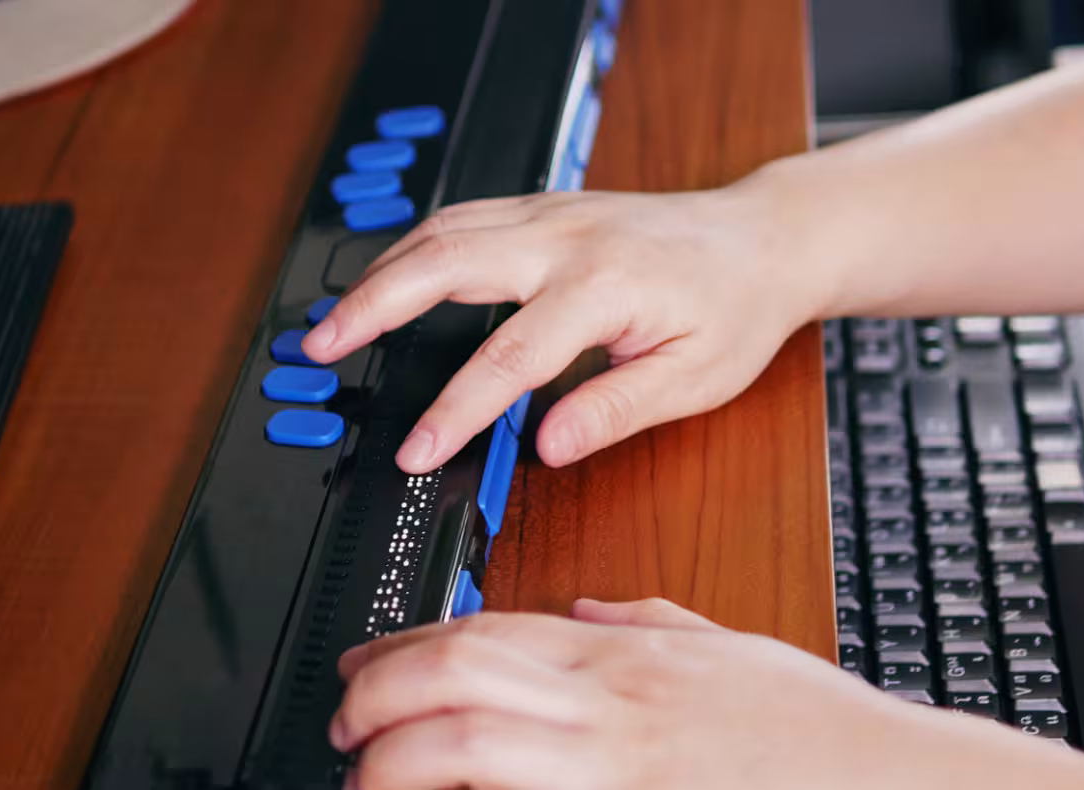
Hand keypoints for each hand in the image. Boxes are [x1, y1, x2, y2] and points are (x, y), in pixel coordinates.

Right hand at [299, 186, 831, 472]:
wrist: (762, 239)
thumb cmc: (734, 309)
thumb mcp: (694, 379)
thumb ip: (615, 410)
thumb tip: (548, 447)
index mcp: (604, 286)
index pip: (508, 356)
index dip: (454, 410)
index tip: (415, 449)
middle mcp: (567, 238)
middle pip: (446, 263)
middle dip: (374, 307)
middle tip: (321, 349)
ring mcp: (551, 213)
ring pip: (443, 230)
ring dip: (380, 272)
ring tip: (334, 320)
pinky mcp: (544, 207)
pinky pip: (462, 218)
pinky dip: (412, 247)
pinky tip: (387, 278)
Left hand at [331, 598, 1083, 789]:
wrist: (882, 780)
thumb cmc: (810, 731)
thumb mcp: (723, 650)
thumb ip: (645, 624)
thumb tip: (585, 609)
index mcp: (625, 656)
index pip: (486, 630)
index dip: (406, 645)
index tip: (365, 668)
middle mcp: (609, 704)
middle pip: (458, 673)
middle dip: (379, 693)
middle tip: (346, 724)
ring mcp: (614, 767)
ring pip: (469, 744)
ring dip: (398, 761)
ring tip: (368, 778)